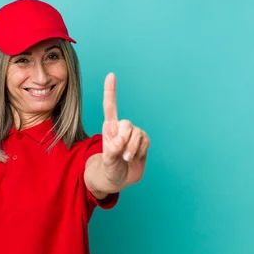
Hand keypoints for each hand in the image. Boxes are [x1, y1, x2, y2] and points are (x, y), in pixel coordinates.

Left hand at [100, 73, 148, 190]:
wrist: (118, 179)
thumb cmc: (108, 169)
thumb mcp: (107, 162)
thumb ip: (111, 151)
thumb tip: (119, 142)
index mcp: (109, 128)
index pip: (110, 107)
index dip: (111, 91)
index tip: (111, 75)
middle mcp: (121, 128)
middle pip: (128, 124)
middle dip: (125, 141)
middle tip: (121, 154)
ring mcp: (133, 134)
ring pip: (138, 134)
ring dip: (133, 149)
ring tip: (126, 159)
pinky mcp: (143, 141)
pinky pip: (146, 142)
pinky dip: (140, 152)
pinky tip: (135, 157)